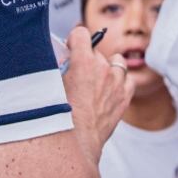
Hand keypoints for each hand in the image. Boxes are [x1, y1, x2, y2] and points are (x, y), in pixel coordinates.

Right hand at [61, 26, 133, 162]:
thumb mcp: (49, 85)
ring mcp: (117, 83)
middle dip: (86, 58)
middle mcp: (103, 68)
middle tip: (75, 73)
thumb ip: (53, 66)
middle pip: (96, 51)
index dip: (73, 40)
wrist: (74, 145)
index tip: (69, 49)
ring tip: (95, 80)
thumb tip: (55, 57)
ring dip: (106, 67)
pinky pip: (128, 80)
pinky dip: (120, 82)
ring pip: (116, 62)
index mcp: (83, 61)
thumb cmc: (57, 116)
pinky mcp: (124, 98)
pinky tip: (109, 89)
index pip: (81, 33)